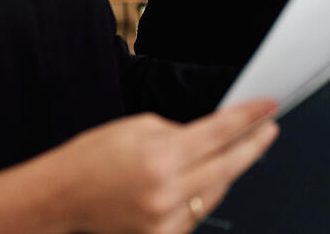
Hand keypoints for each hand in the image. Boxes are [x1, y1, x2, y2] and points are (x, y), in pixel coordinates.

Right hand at [0, 100, 278, 233]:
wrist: (60, 199)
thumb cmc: (92, 157)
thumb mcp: (137, 128)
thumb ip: (180, 133)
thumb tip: (213, 137)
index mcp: (161, 158)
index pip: (220, 134)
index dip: (249, 119)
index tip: (269, 107)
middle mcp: (166, 193)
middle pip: (228, 166)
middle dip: (253, 145)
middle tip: (269, 127)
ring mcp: (165, 221)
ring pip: (217, 192)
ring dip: (229, 170)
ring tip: (239, 149)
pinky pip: (197, 213)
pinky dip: (205, 194)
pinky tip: (208, 178)